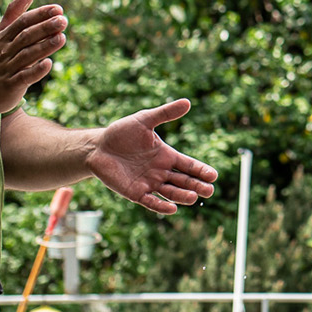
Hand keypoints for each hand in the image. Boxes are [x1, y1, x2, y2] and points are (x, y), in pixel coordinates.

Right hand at [0, 0, 65, 114]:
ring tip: (61, 38)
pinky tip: (49, 64)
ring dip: (44, 46)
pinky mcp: (10, 86)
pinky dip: (36, 71)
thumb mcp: (0, 34)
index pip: (22, 22)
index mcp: (4, 38)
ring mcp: (7, 69)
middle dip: (45, 28)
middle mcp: (5, 51)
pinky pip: (24, 77)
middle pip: (26, 36)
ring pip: (27, 55)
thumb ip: (14, 12)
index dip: (40, 15)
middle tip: (63, 20)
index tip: (58, 9)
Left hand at [87, 99, 218, 214]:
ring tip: (193, 197)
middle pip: (184, 181)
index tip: (213, 175)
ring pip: (171, 193)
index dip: (201, 171)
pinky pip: (151, 201)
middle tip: (209, 190)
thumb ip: (165, 113)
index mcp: (167, 156)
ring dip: (183, 196)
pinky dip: (161, 206)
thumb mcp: (144, 120)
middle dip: (197, 186)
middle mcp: (161, 172)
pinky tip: (172, 209)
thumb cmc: (121, 133)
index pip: (189, 165)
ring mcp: (149, 183)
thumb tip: (187, 102)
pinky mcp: (135, 193)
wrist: (98, 147)